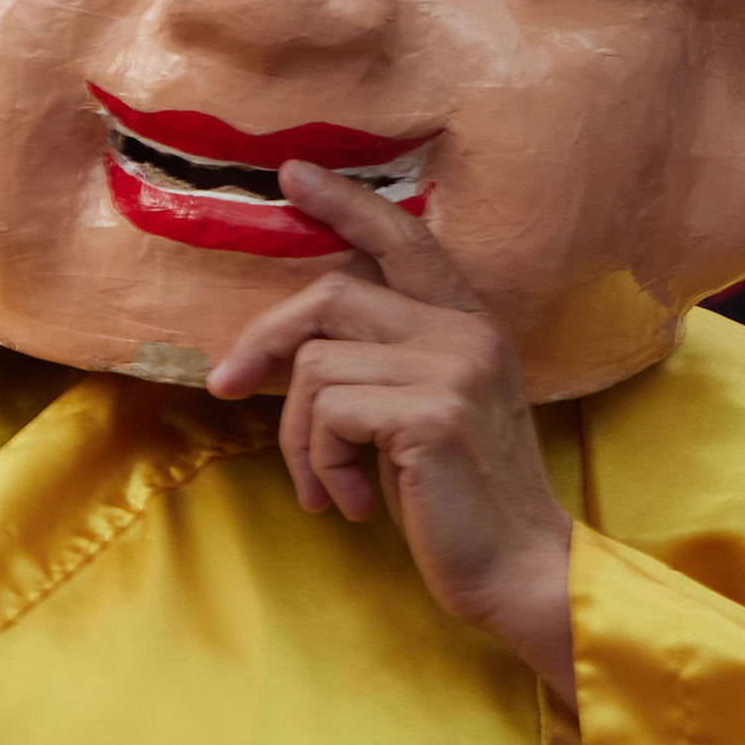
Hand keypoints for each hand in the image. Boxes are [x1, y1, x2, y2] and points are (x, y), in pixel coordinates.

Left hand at [203, 161, 576, 702]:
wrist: (519, 569)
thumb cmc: (460, 501)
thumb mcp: (427, 413)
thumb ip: (384, 363)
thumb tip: (289, 347)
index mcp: (469, 325)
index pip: (405, 241)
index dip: (347, 204)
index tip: (294, 175)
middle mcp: (466, 333)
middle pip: (329, 295)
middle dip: (263, 342)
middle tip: (226, 384)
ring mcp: (453, 369)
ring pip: (314, 365)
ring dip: (297, 437)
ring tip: (327, 485)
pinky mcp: (431, 414)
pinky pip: (327, 413)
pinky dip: (318, 463)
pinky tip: (348, 504)